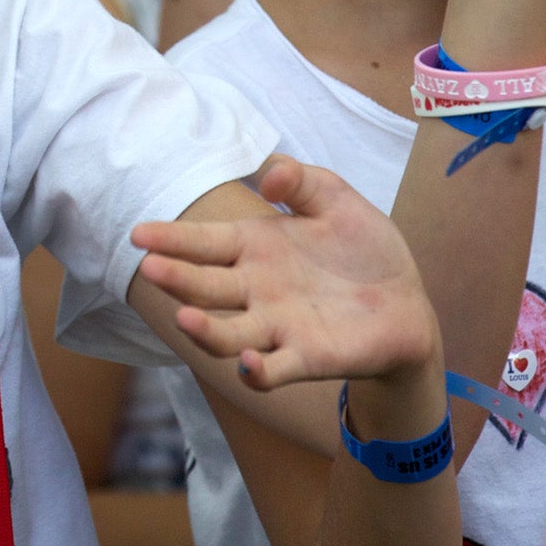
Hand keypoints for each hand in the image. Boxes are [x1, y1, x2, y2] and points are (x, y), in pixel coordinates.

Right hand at [130, 156, 437, 389]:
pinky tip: (250, 362)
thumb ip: (301, 180)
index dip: (171, 238)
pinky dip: (257, 370)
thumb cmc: (363, 248)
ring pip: (228, 334)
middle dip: (176, 277)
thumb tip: (269, 174)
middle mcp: (256, 290)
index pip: (204, 242)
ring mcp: (277, 327)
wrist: (406, 301)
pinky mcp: (306, 358)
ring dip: (205, 330)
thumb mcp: (335, 200)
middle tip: (151, 267)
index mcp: (256, 247)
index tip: (139, 234)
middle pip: (206, 286)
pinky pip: (273, 370)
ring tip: (186, 316)